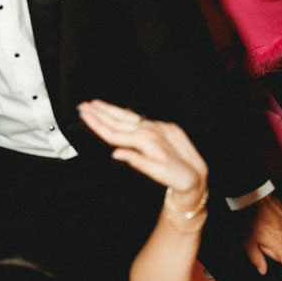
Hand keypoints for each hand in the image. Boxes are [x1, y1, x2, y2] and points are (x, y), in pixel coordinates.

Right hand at [78, 99, 206, 205]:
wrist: (197, 175)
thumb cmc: (178, 177)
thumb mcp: (157, 173)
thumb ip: (136, 161)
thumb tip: (116, 153)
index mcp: (147, 141)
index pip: (115, 133)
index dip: (98, 125)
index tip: (85, 116)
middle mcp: (151, 131)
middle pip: (119, 120)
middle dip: (100, 112)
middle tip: (84, 106)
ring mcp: (157, 127)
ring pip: (128, 116)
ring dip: (110, 110)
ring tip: (96, 104)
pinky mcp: (163, 127)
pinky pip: (140, 118)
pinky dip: (126, 113)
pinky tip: (119, 110)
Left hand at [243, 194, 281, 280]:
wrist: (252, 196)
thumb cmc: (248, 219)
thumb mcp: (247, 242)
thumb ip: (257, 258)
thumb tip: (263, 270)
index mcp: (280, 243)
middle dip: (273, 250)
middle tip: (260, 239)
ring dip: (276, 238)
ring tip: (263, 228)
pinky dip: (279, 228)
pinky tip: (269, 222)